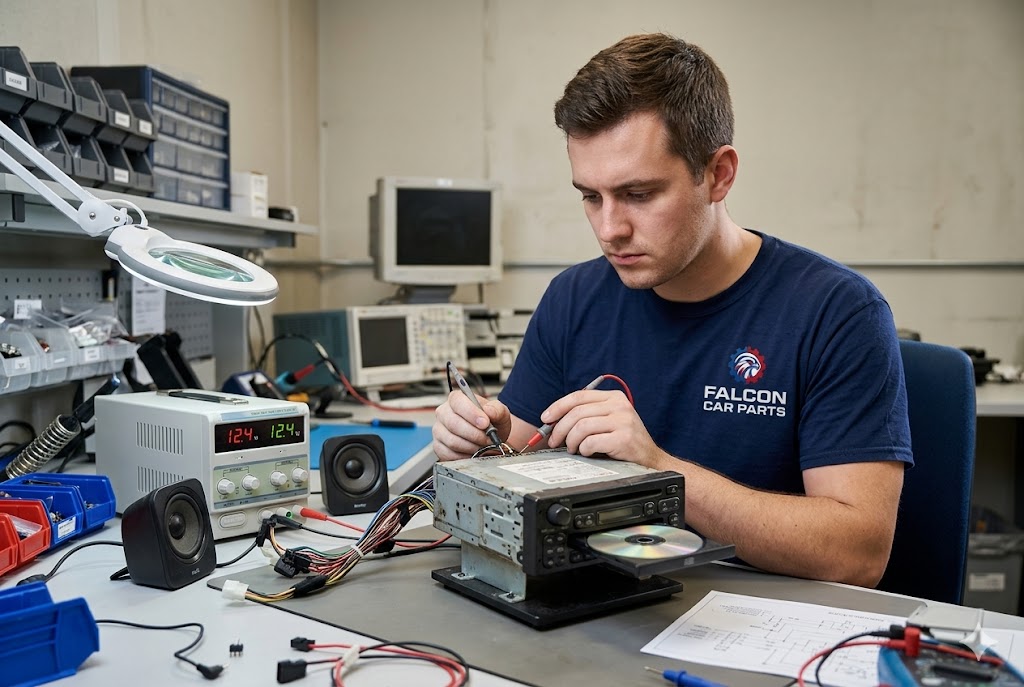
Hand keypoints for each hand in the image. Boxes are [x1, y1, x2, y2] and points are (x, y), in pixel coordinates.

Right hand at [432, 390, 511, 460]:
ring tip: (483, 446)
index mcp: (456, 399)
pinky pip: (450, 454)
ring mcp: (439, 431)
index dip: (471, 413)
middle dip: (475, 434)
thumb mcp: (499, 413)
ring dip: (472, 446)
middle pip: (453, 424)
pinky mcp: (438, 447)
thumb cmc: (491, 422)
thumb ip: (497, 409)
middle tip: (488, 439)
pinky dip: (465, 456)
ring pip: (452, 441)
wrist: (489, 437)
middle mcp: (444, 413)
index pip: (458, 402)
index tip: (485, 423)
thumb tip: (489, 411)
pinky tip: (474, 452)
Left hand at [542, 389, 664, 467]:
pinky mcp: (624, 438)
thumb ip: (587, 415)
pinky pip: (591, 442)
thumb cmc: (625, 441)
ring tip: (572, 449)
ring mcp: (623, 421)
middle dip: (560, 428)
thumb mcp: (608, 421)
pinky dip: (584, 449)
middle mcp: (619, 405)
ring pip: (581, 426)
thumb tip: (554, 420)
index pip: (579, 396)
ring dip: (571, 441)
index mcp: (613, 397)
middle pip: (577, 412)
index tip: (546, 418)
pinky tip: (587, 452)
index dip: (558, 406)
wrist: (650, 460)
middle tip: (555, 441)